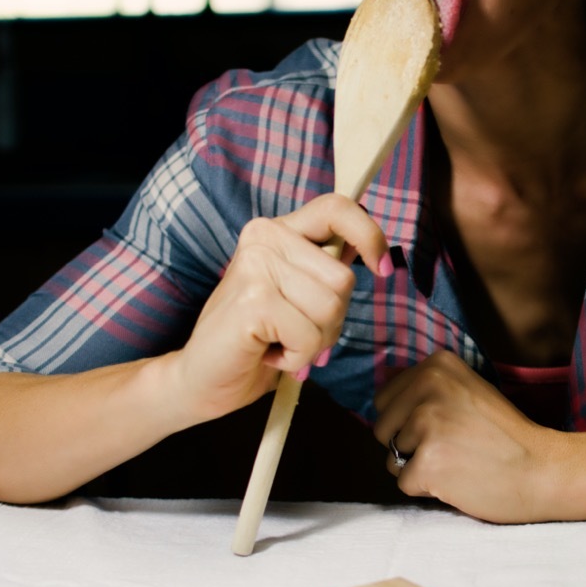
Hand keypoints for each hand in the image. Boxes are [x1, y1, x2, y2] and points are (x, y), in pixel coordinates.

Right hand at [169, 193, 391, 425]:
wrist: (204, 378)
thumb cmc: (257, 340)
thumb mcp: (298, 295)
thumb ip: (326, 272)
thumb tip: (374, 259)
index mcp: (278, 230)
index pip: (336, 208)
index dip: (369, 235)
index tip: (381, 268)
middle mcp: (265, 236)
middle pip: (343, 279)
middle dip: (332, 320)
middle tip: (295, 333)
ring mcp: (257, 266)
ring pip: (331, 309)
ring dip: (314, 342)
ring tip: (279, 343)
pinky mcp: (254, 301)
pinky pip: (309, 336)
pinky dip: (297, 357)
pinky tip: (269, 355)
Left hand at [373, 351, 557, 523]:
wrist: (543, 469)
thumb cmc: (506, 436)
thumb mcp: (468, 390)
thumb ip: (428, 388)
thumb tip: (380, 398)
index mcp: (436, 365)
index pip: (384, 399)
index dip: (408, 420)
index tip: (446, 426)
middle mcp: (428, 386)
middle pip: (382, 427)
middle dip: (409, 444)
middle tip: (453, 445)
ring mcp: (426, 424)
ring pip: (391, 457)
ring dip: (420, 466)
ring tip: (459, 460)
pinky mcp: (427, 461)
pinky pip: (404, 483)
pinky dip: (427, 489)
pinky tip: (458, 478)